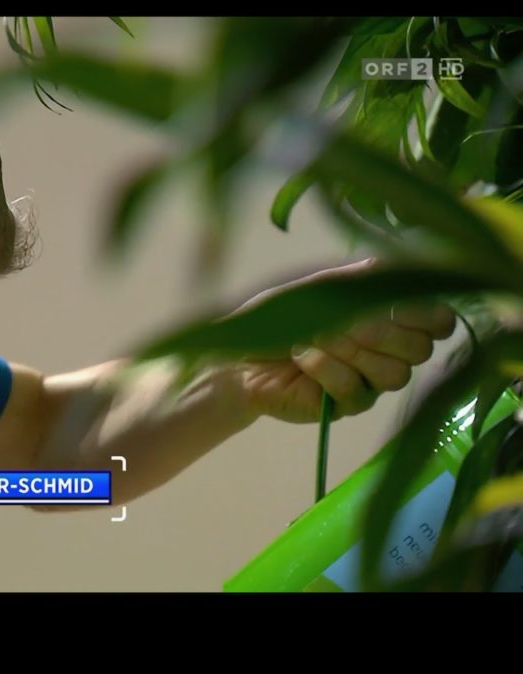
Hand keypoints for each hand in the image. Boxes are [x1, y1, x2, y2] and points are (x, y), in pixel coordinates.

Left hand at [237, 264, 456, 423]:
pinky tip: (301, 355)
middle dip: (383, 330)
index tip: (397, 303)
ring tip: (316, 336)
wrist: (237, 355)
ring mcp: (368, 383)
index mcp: (389, 320)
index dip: (427, 315)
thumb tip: (391, 267)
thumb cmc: (277, 318)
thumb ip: (354, 279)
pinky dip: (325, 366)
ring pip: (394, 374)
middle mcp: (387, 353)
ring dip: (352, 349)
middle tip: (348, 322)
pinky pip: (355, 390)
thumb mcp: (313, 289)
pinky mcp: (344, 406)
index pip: (436, 323)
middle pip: (420, 351)